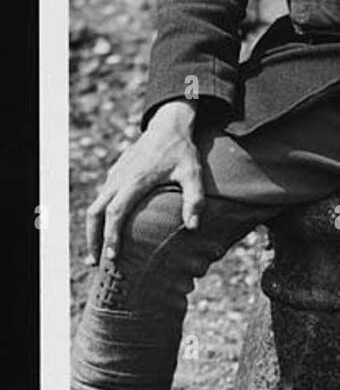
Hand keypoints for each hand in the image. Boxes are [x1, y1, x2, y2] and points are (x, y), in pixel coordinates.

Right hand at [85, 100, 204, 266]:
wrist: (168, 125)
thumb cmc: (182, 151)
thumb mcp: (193, 173)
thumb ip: (195, 199)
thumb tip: (193, 227)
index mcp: (135, 180)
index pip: (115, 212)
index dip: (110, 236)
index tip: (111, 257)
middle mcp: (119, 178)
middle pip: (95, 212)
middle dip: (93, 239)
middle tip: (96, 264)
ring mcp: (114, 175)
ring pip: (95, 206)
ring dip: (93, 230)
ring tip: (98, 254)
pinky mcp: (115, 173)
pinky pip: (101, 198)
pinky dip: (99, 217)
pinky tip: (107, 230)